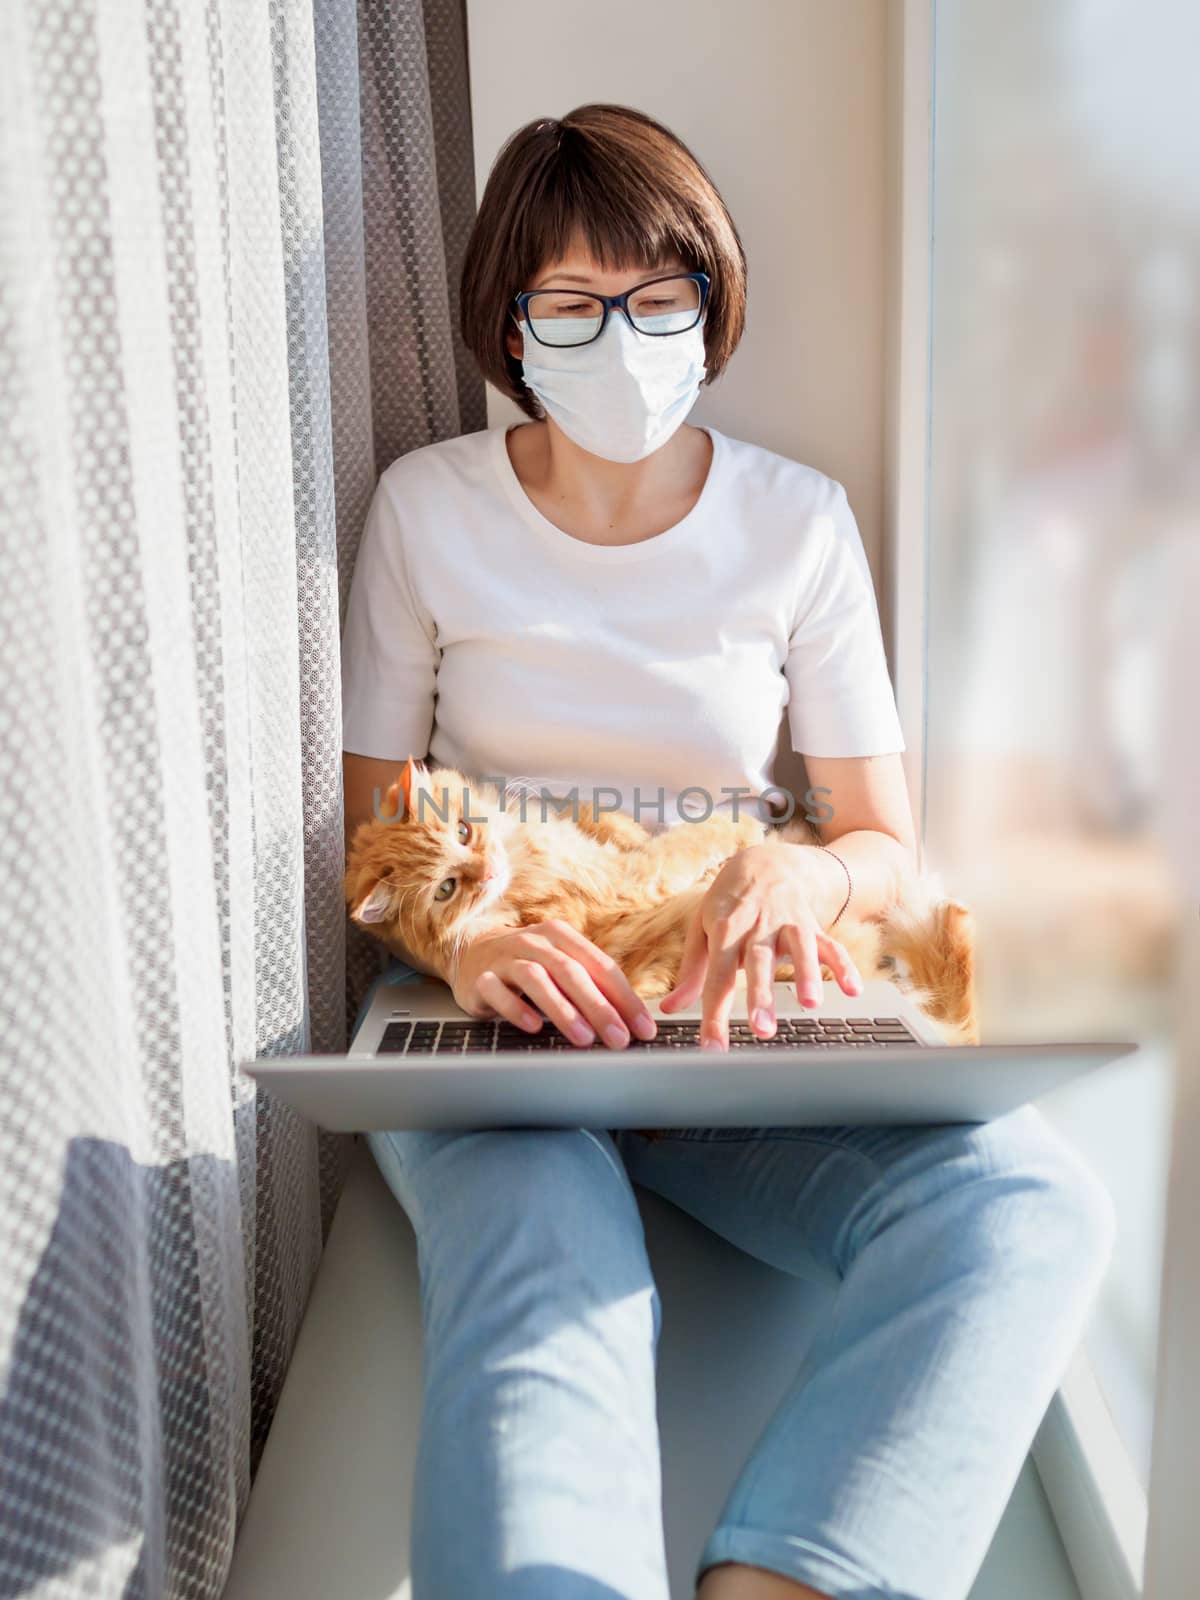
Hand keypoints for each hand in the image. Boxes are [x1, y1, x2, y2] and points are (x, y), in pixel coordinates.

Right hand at [451, 919, 657, 1049]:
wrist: (471, 953)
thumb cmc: (528, 965)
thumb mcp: (560, 968)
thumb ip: (591, 988)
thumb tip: (630, 1023)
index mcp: (561, 936)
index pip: (601, 966)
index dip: (625, 998)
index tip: (643, 1029)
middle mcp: (534, 942)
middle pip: (571, 972)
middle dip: (600, 1007)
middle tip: (619, 1038)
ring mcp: (505, 958)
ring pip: (537, 979)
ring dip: (563, 1010)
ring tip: (584, 1038)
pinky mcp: (480, 979)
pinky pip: (498, 992)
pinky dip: (516, 1008)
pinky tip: (533, 1027)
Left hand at [659, 844, 863, 1048]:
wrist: (765, 862)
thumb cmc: (728, 903)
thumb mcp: (702, 929)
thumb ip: (691, 972)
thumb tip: (669, 1008)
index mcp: (724, 929)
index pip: (717, 978)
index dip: (714, 1015)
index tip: (713, 1049)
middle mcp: (757, 925)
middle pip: (758, 962)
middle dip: (761, 995)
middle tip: (761, 1029)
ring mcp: (788, 923)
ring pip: (799, 947)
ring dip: (805, 974)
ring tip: (810, 1004)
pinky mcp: (812, 925)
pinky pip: (831, 945)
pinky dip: (844, 966)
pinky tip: (852, 989)